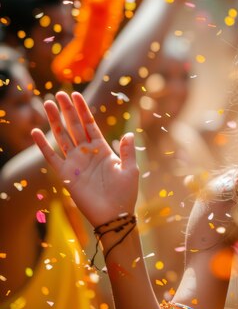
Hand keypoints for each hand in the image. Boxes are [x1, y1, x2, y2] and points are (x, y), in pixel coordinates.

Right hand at [31, 92, 138, 226]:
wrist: (114, 215)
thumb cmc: (125, 194)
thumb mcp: (130, 170)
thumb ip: (128, 151)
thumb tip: (128, 134)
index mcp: (103, 149)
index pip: (90, 125)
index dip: (83, 110)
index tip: (76, 95)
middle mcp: (87, 153)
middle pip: (74, 126)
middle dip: (67, 110)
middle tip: (59, 93)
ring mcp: (75, 162)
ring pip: (62, 137)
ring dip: (55, 121)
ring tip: (48, 104)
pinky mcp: (66, 175)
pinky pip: (52, 157)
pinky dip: (43, 145)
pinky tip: (36, 132)